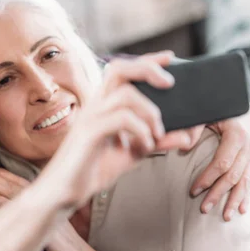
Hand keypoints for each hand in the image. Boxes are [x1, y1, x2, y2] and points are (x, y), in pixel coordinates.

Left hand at [0, 166, 95, 250]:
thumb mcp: (51, 225)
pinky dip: (4, 200)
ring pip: (15, 191)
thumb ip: (38, 214)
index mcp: (47, 198)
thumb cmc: (67, 248)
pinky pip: (19, 208)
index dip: (3, 174)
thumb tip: (21, 212)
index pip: (20, 181)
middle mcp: (45, 199)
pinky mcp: (40, 222)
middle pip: (15, 182)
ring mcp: (44, 209)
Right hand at [42, 52, 191, 210]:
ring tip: (158, 133)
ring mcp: (90, 118)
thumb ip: (156, 142)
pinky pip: (121, 119)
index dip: (147, 61)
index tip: (170, 58)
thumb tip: (186, 135)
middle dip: (148, 69)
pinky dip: (141, 130)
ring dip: (150, 112)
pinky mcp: (89, 134)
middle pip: (119, 69)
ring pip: (125, 94)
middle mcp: (94, 106)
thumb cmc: (92, 170)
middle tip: (170, 83)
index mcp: (102, 105)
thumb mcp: (132, 154)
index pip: (122, 71)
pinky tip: (145, 146)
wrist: (63, 192)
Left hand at [190, 109, 249, 220]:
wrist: (237, 103)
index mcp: (236, 135)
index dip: (207, 178)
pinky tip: (242, 209)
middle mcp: (248, 146)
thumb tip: (184, 147)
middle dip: (218, 194)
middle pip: (232, 176)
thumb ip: (194, 128)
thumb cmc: (217, 109)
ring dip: (234, 200)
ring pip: (243, 182)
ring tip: (226, 216)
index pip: (222, 163)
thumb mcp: (205, 113)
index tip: (193, 191)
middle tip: (204, 209)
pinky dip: (246, 195)